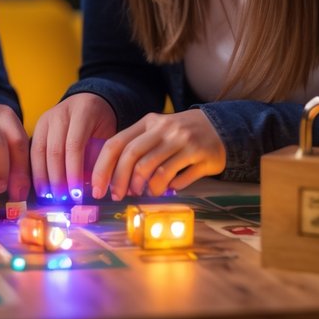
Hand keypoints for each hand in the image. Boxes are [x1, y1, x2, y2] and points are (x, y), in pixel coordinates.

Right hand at [30, 93, 116, 201]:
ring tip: (50, 198)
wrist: (87, 100)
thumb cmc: (101, 122)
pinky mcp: (37, 126)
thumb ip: (98, 157)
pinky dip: (36, 171)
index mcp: (82, 112)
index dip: (73, 172)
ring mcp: (45, 118)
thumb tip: (90, 188)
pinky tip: (41, 188)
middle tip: (62, 201)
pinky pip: (32, 151)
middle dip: (58, 179)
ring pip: (39, 151)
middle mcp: (60, 113)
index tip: (76, 195)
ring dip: (44, 178)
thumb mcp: (107, 134)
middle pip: (54, 150)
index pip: (74, 146)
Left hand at [92, 109, 225, 200]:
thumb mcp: (157, 131)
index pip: (117, 143)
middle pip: (133, 156)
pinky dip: (171, 188)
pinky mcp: (202, 156)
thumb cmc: (180, 134)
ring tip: (147, 193)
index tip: (97, 189)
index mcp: (149, 122)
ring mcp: (185, 142)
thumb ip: (137, 148)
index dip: (103, 168)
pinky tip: (171, 187)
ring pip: (157, 170)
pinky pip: (180, 179)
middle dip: (121, 181)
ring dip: (147, 188)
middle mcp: (165, 129)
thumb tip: (112, 179)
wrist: (221, 126)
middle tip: (118, 197)